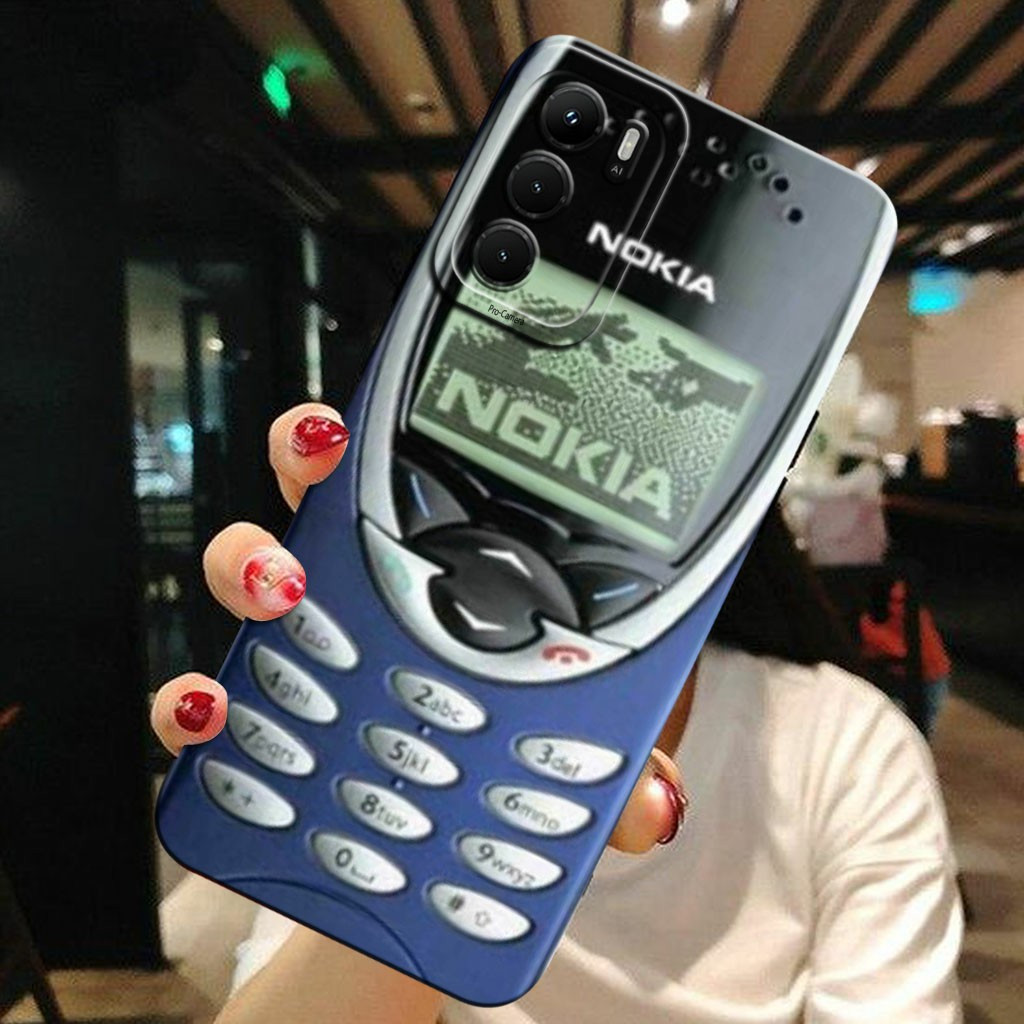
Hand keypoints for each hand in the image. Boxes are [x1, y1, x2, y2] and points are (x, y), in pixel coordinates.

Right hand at [150, 402, 686, 852]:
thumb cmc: (538, 766)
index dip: (375, 439)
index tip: (349, 425)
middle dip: (302, 463)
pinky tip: (208, 713)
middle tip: (318, 475)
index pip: (407, 475)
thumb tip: (652, 808)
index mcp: (454, 564)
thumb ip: (626, 769)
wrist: (469, 856)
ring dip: (246, 563)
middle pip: (315, 498)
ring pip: (248, 575)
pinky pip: (206, 701)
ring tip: (278, 589)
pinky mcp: (256, 725)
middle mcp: (371, 590)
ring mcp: (309, 649)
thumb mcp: (597, 757)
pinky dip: (192, 703)